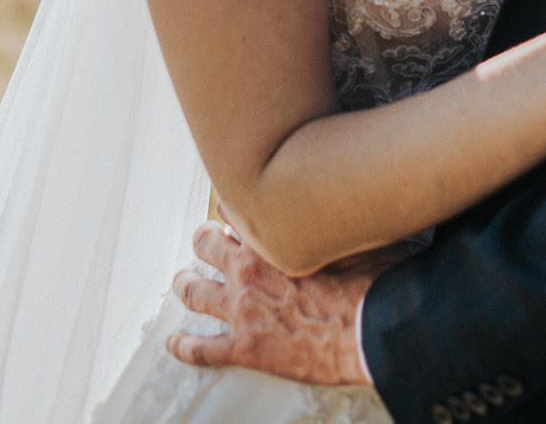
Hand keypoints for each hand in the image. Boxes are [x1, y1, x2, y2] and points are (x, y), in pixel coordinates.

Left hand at [168, 221, 374, 385]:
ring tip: (182, 282)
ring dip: (185, 284)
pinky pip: (201, 349)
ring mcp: (241, 310)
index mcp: (271, 238)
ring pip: (194, 292)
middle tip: (205, 241)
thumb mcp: (354, 232)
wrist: (372, 329)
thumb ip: (334, 216)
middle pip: (204, 244)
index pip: (233, 208)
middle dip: (203, 240)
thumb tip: (345, 196)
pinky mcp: (244, 347)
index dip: (232, 210)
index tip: (236, 212)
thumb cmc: (371, 281)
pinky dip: (182, 346)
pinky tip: (173, 343)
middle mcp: (247, 269)